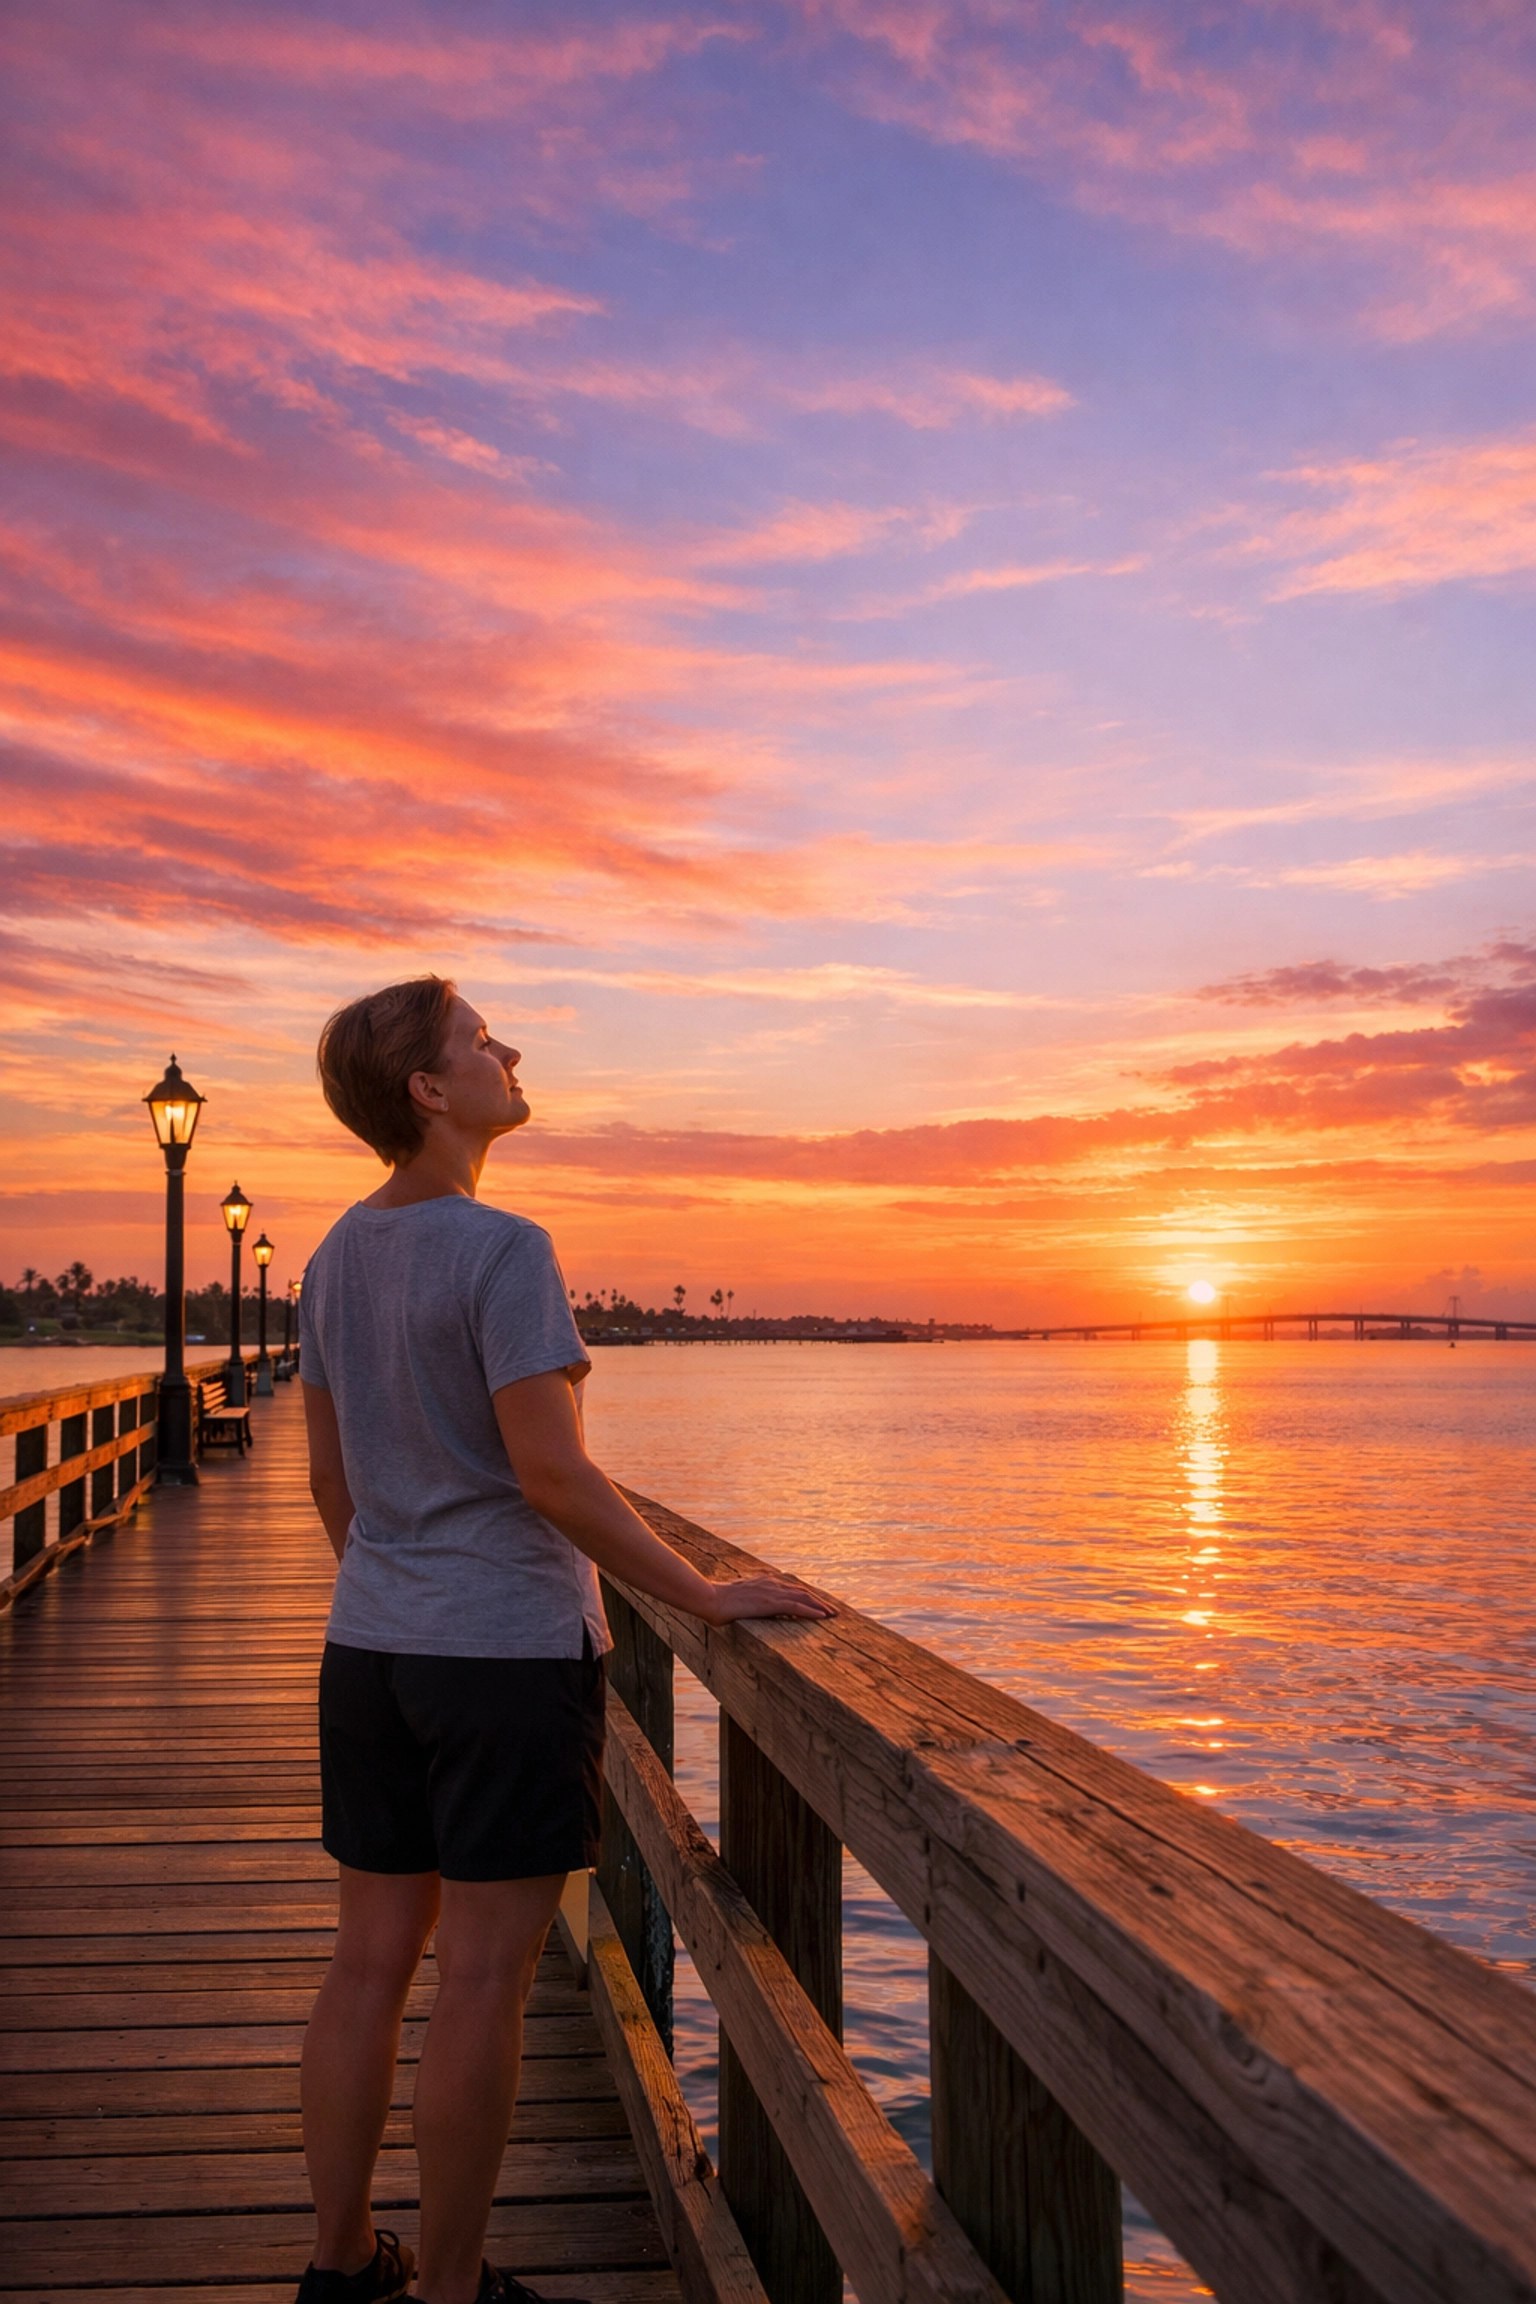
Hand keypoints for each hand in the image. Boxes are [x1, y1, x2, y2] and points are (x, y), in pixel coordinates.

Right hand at [698, 1572, 834, 1625]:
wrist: (710, 1598)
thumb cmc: (718, 1601)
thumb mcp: (737, 1598)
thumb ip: (747, 1599)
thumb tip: (748, 1606)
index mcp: (764, 1582)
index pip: (791, 1588)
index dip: (806, 1596)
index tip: (818, 1604)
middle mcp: (772, 1584)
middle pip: (801, 1591)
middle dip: (819, 1601)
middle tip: (832, 1611)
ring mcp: (772, 1592)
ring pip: (803, 1598)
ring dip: (820, 1606)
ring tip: (833, 1615)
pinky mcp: (770, 1603)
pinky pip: (796, 1607)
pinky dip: (811, 1611)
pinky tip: (822, 1617)